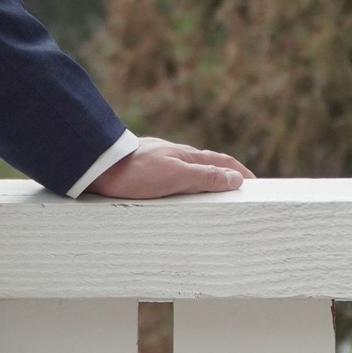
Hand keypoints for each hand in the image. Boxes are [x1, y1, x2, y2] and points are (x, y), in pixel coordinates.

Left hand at [83, 137, 251, 199]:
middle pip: (208, 165)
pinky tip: (179, 194)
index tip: (254, 184)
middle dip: (225, 176)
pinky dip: (185, 185)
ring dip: (205, 180)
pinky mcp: (144, 172)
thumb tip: (235, 179)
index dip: (240, 173)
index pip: (223, 162)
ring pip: (190, 171)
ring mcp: (159, 162)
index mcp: (187, 156)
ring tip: (214, 196)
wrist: (97, 166)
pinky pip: (173, 178)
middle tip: (238, 190)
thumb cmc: (135, 172)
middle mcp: (175, 156)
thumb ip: (205, 177)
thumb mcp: (176, 176)